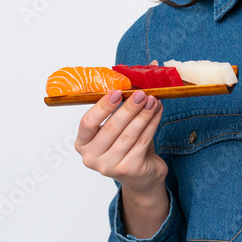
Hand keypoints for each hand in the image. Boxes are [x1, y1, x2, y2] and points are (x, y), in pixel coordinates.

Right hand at [74, 60, 166, 194]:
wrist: (141, 177)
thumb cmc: (128, 147)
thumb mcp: (122, 125)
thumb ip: (128, 99)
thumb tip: (151, 65)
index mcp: (83, 143)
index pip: (87, 123)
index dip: (102, 106)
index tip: (117, 92)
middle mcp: (91, 158)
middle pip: (112, 128)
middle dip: (129, 108)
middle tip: (142, 93)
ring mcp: (109, 166)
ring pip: (130, 134)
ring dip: (144, 114)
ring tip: (154, 100)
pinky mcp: (129, 169)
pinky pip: (143, 141)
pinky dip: (152, 124)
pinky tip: (158, 112)